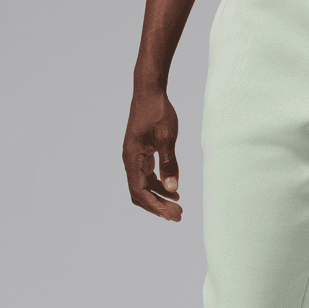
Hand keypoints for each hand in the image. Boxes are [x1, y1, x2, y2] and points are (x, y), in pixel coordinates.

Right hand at [122, 86, 182, 221]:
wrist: (149, 91)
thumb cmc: (157, 111)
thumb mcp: (166, 137)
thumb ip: (169, 163)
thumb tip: (172, 189)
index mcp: (132, 158)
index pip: (140, 192)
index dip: (155, 207)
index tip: (172, 216)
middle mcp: (129, 160)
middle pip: (140, 193)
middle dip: (158, 207)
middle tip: (178, 216)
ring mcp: (134, 157)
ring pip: (144, 186)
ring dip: (160, 198)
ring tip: (178, 207)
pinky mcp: (141, 154)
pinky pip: (147, 177)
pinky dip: (159, 186)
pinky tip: (174, 191)